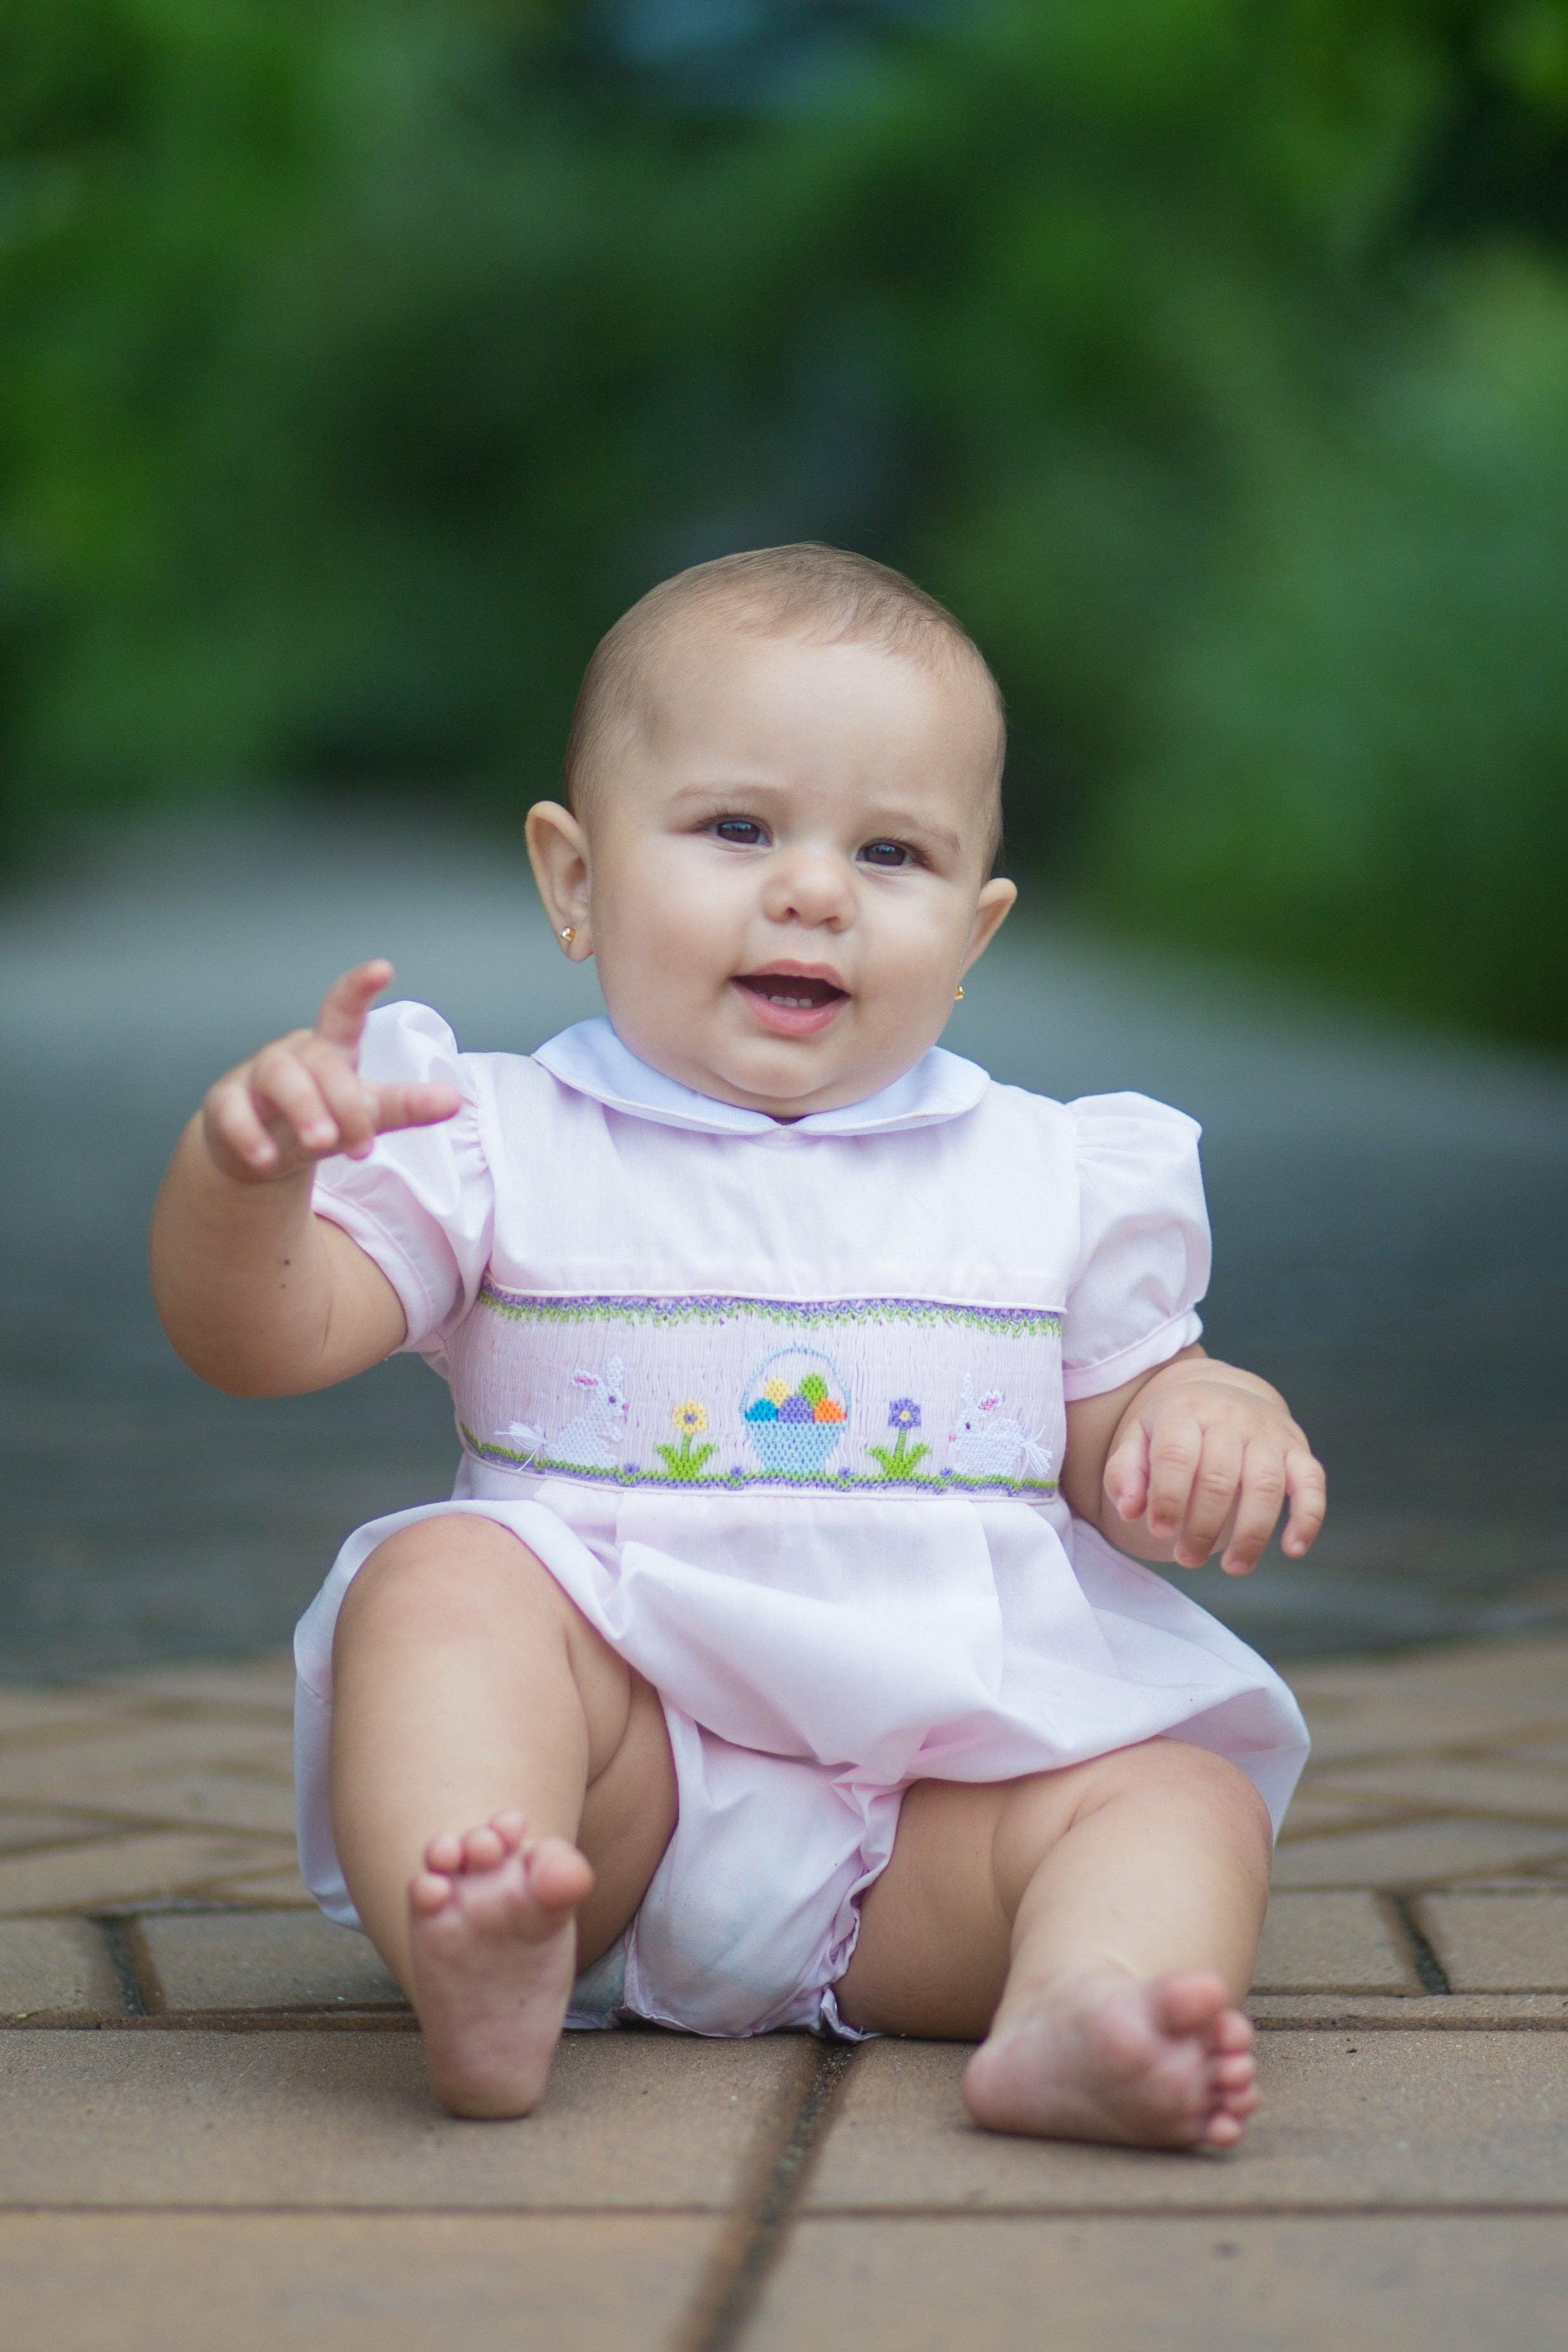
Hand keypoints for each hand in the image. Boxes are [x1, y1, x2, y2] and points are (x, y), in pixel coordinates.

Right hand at [201, 962, 461, 1183]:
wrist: (259, 1151)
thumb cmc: (320, 1118)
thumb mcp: (363, 1112)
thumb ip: (404, 1106)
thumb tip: (453, 1099)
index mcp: (331, 1050)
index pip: (343, 1010)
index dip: (359, 988)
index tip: (382, 968)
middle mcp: (294, 1056)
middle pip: (321, 1062)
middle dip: (344, 1103)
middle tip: (361, 1147)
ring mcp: (256, 1077)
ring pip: (278, 1077)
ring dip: (304, 1109)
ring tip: (323, 1143)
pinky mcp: (226, 1104)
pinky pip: (233, 1112)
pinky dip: (250, 1135)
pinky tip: (267, 1159)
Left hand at [1103, 1364, 1325, 1575]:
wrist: (1223, 1393)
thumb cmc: (1174, 1429)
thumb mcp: (1138, 1439)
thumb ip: (1125, 1473)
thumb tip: (1131, 1511)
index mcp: (1185, 1411)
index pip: (1176, 1455)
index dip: (1168, 1499)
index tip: (1160, 1533)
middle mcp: (1230, 1417)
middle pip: (1219, 1478)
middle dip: (1202, 1527)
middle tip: (1188, 1558)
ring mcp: (1268, 1433)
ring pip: (1266, 1485)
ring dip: (1250, 1534)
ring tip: (1233, 1569)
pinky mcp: (1298, 1449)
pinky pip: (1311, 1483)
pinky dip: (1307, 1518)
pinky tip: (1292, 1550)